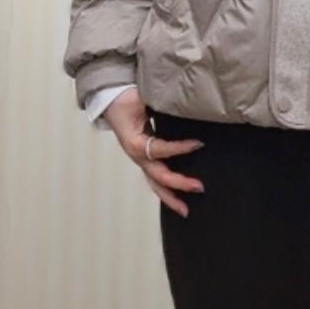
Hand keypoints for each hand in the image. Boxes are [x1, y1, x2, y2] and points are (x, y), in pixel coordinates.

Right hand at [100, 88, 204, 216]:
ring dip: (171, 197)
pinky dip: (168, 189)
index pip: (159, 150)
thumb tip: (180, 102)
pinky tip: (179, 198)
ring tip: (186, 211)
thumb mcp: (140, 98)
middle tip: (199, 187)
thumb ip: (159, 102)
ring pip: (156, 184)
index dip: (179, 149)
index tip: (198, 144)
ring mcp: (141, 160)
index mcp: (134, 142)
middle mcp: (137, 155)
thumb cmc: (124, 99)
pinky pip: (156, 177)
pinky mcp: (145, 159)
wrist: (110, 99)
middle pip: (158, 176)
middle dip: (179, 183)